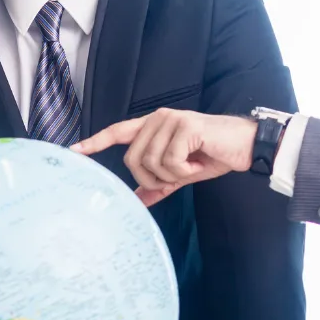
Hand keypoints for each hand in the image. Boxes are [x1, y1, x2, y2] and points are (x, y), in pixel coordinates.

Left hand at [73, 109, 257, 205]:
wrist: (246, 147)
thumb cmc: (213, 156)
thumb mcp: (181, 175)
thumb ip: (158, 185)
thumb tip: (137, 201)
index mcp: (153, 126)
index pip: (118, 132)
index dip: (95, 142)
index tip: (73, 151)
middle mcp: (158, 118)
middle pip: (132, 159)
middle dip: (153, 178)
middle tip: (178, 177)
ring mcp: (170, 119)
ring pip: (150, 162)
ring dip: (172, 175)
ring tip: (193, 167)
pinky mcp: (184, 126)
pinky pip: (170, 162)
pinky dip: (185, 171)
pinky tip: (200, 163)